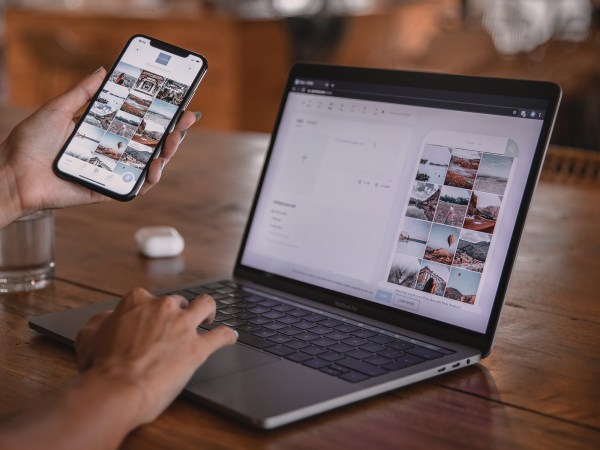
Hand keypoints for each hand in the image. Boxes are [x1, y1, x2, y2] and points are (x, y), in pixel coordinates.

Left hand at [0, 68, 196, 223]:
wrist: (14, 174)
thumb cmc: (31, 142)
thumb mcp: (58, 109)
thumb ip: (83, 92)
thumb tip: (103, 71)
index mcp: (103, 132)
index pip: (139, 123)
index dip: (160, 115)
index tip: (178, 104)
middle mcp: (111, 152)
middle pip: (150, 143)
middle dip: (173, 132)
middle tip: (186, 119)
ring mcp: (112, 171)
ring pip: (149, 164)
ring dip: (167, 153)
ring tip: (174, 141)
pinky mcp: (108, 190)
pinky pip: (135, 186)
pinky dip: (149, 178)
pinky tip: (155, 166)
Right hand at [75, 288, 236, 425]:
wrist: (117, 388)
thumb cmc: (101, 368)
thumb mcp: (89, 338)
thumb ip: (101, 322)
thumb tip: (107, 319)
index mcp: (137, 302)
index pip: (148, 298)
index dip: (149, 310)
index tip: (150, 320)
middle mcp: (163, 308)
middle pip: (178, 302)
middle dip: (178, 312)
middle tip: (175, 327)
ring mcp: (183, 326)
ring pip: (206, 306)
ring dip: (209, 311)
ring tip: (209, 319)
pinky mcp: (198, 348)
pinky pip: (221, 336)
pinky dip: (228, 336)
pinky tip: (231, 337)